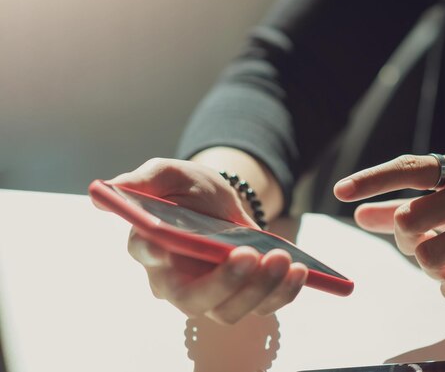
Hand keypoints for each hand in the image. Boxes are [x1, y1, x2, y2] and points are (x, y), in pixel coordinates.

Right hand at [106, 158, 307, 323]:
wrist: (222, 202)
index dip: (155, 254)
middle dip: (224, 282)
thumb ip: (146, 179)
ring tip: (284, 259)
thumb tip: (106, 192)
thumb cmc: (190, 190)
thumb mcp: (172, 174)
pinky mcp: (241, 296)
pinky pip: (262, 307)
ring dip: (260, 289)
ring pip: (230, 310)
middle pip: (193, 299)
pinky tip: (299, 271)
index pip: (146, 254)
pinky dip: (283, 294)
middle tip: (250, 255)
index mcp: (151, 247)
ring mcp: (210, 294)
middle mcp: (176, 280)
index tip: (167, 245)